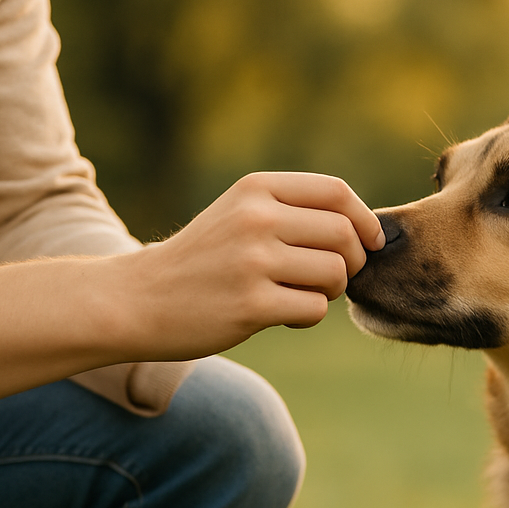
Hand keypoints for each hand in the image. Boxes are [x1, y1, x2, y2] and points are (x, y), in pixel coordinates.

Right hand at [133, 171, 385, 354]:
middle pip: (344, 235)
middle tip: (329, 279)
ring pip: (334, 273)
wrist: (138, 299)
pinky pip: (314, 309)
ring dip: (329, 291)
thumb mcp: (238, 213)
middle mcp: (256, 218)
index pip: (336, 193)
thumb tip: (365, 229)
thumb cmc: (201, 260)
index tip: (370, 243)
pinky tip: (283, 317)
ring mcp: (252, 262)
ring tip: (301, 296)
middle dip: (352, 261)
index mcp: (256, 189)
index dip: (365, 220)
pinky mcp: (250, 305)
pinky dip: (308, 317)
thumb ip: (292, 211)